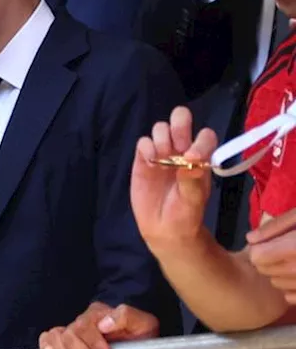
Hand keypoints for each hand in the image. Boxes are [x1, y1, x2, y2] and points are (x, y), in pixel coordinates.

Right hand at [40, 303, 158, 348]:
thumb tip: (103, 323)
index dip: (94, 342)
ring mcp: (72, 333)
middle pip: (72, 333)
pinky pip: (47, 338)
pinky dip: (47, 346)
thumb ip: (128, 316)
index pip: (87, 322)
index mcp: (101, 312)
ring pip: (58, 338)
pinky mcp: (63, 345)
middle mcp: (84, 321)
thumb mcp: (145, 327)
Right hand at [130, 106, 215, 254]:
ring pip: (160, 128)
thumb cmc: (185, 214)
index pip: (205, 135)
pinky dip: (146, 148)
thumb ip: (192, 181)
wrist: (164, 229)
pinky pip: (143, 142)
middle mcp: (182, 150)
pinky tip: (150, 164)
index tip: (192, 157)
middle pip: (180, 120)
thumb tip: (190, 161)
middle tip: (176, 147)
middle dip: (178, 127)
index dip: (200, 140)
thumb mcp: (194, 201)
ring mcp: (162, 153)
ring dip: (161, 139)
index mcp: (201, 158)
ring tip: (161, 162)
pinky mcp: (143, 159)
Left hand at [248, 208, 295, 302]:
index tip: (267, 243)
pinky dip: (292, 288)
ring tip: (293, 258)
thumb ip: (275, 227)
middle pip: (266, 271)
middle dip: (270, 260)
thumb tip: (250, 239)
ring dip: (281, 273)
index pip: (259, 257)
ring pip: (279, 284)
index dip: (260, 249)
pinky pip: (293, 297)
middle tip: (283, 249)